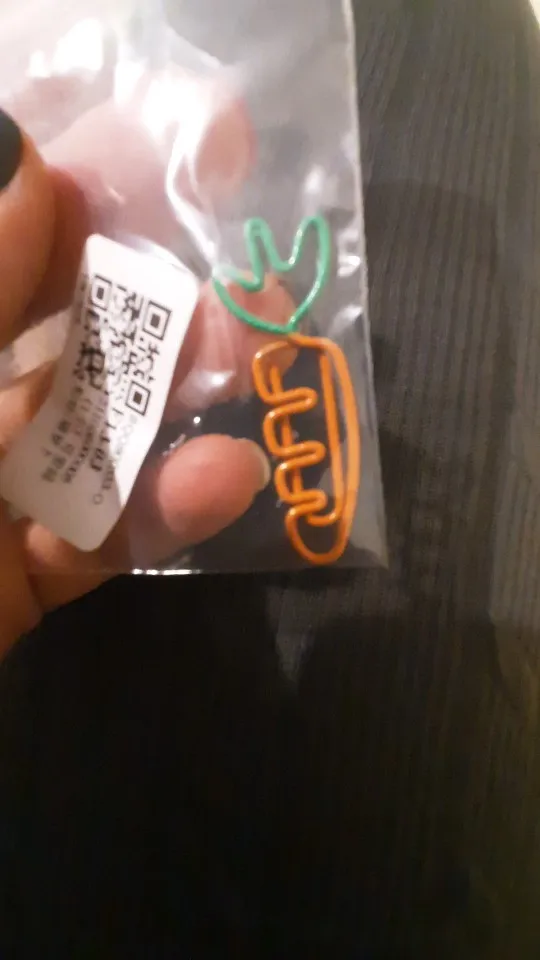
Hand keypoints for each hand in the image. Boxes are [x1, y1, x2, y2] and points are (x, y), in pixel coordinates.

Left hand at [0, 110, 272, 656]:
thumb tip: (33, 170)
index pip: (8, 230)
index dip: (75, 172)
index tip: (180, 135)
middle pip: (53, 320)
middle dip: (147, 281)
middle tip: (234, 254)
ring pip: (89, 430)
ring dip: (173, 399)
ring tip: (246, 363)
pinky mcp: (19, 578)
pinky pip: (96, 537)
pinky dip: (160, 515)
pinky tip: (227, 482)